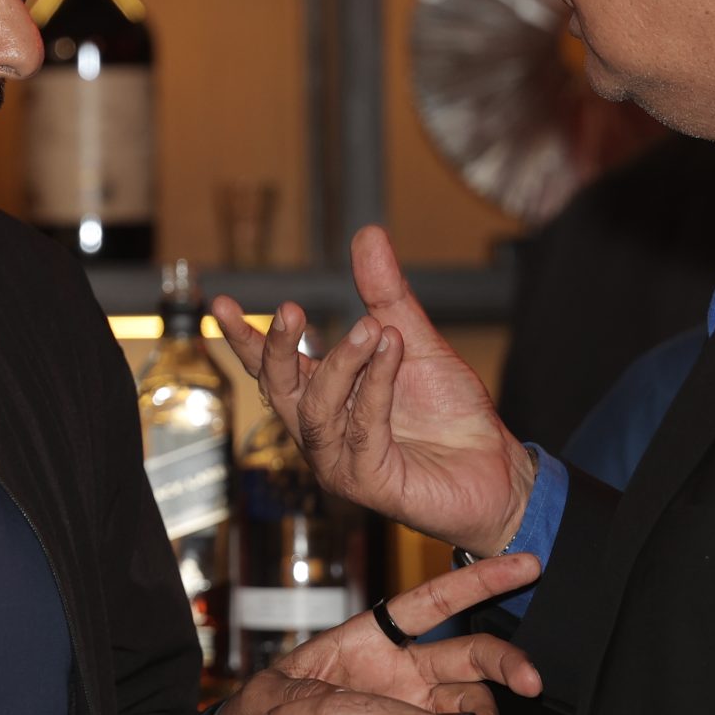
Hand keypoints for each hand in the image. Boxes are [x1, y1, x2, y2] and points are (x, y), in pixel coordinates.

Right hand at [211, 226, 535, 556]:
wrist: (494, 466)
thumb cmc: (450, 414)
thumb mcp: (414, 340)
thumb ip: (386, 294)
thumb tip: (367, 233)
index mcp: (325, 398)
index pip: (272, 368)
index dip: (244, 338)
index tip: (220, 304)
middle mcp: (323, 432)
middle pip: (279, 389)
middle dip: (278, 348)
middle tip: (289, 308)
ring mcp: (341, 461)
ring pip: (317, 408)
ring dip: (342, 362)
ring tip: (371, 327)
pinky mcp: (369, 481)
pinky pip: (363, 427)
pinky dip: (376, 384)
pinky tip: (392, 351)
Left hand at [212, 555, 543, 714]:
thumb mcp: (262, 702)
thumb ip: (290, 695)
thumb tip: (317, 702)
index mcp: (368, 643)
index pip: (429, 603)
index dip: (475, 582)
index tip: (525, 566)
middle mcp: (402, 674)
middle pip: (468, 654)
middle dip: (505, 660)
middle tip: (531, 680)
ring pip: (473, 705)